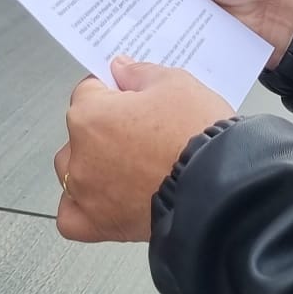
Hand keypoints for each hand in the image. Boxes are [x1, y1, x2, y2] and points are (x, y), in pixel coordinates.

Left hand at [54, 58, 233, 242]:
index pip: (88, 91)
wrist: (221, 186)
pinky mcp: (100, 224)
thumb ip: (139, 73)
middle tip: (141, 131)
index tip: (132, 97)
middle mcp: (81, 154)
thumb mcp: (176, 84)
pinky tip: (102, 198)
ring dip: (90, 164)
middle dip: (103, 127)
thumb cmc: (197, 134)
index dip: (114, 91)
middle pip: (79, 131)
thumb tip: (121, 69)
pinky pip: (72, 218)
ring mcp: (87, 192)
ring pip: (71, 172)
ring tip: (129, 165)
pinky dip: (81, 207)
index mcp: (91, 115)